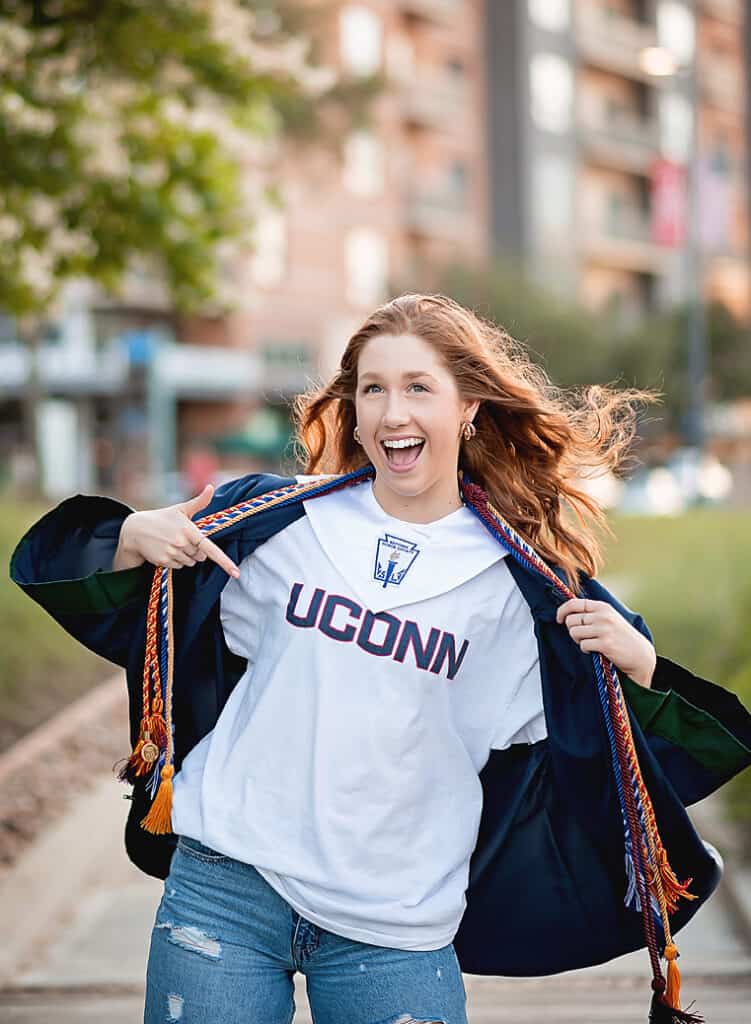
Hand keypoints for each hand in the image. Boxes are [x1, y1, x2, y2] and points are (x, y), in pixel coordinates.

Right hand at [115, 484, 240, 578]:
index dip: (224, 562)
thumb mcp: (181, 509)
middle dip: (196, 550)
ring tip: (173, 543)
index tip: (236, 572)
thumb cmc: (162, 518)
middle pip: (201, 556)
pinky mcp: (164, 561)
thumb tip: (211, 487)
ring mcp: (172, 553)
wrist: (136, 530)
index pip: (210, 549)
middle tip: (183, 539)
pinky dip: (175, 561)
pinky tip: (166, 550)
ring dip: (185, 556)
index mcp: (189, 530)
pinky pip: (179, 567)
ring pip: (190, 562)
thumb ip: (199, 502)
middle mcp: (182, 543)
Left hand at [555, 597, 655, 687]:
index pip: (573, 603)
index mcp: (602, 607)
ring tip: (590, 644)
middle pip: (571, 620)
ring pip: (574, 633)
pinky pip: (583, 645)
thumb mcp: (609, 618)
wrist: (640, 655)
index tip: (559, 619)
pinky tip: (596, 651)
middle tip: (583, 637)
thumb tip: (567, 614)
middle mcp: (603, 615)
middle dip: (572, 630)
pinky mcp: (605, 643)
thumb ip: (592, 614)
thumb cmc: (622, 637)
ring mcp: (604, 629)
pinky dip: (586, 650)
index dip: (562, 611)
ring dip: (578, 641)